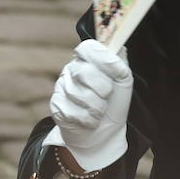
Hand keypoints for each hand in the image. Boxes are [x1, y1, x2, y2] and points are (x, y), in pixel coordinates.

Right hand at [49, 39, 132, 170]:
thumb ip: (120, 62)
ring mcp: (61, 87)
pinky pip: (72, 111)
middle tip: (107, 96)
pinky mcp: (56, 105)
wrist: (105, 131)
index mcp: (88, 59)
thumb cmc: (114, 101)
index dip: (103, 60)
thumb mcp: (123, 80)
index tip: (117, 71)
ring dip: (97, 108)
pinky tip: (90, 120)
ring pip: (80, 94)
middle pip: (84, 72)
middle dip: (103, 88)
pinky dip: (88, 119)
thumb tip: (117, 48)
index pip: (88, 47)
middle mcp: (72, 70)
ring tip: (100, 111)